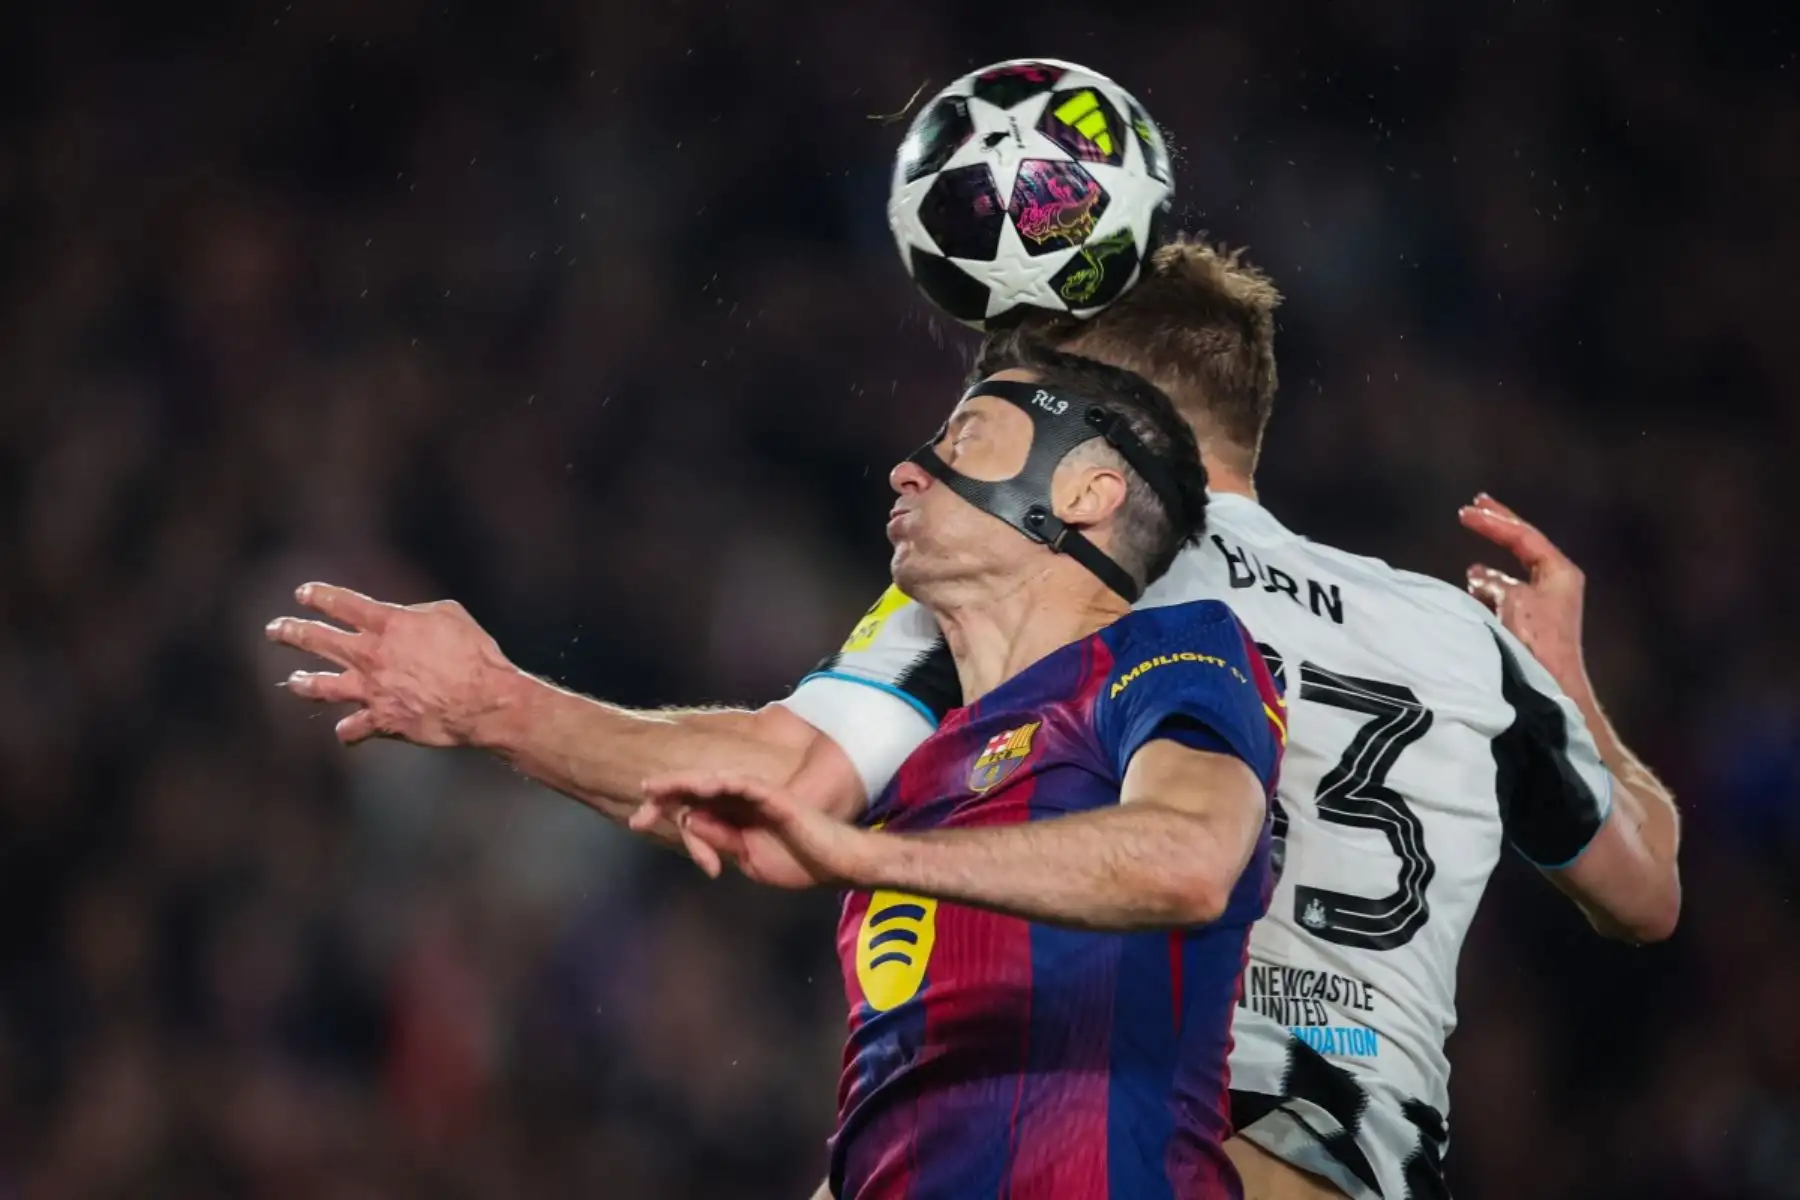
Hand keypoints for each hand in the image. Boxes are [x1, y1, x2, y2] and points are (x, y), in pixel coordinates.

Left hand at [265, 583, 518, 746]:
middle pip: (318, 640)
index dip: (319, 596)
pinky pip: (353, 730)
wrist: (482, 699)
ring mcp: (371, 690)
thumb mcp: (449, 614)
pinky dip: (349, 731)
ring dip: (304, 682)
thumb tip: (403, 618)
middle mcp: (371, 655)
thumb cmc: (473, 653)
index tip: (303, 593)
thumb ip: (417, 613)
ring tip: (293, 680)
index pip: (341, 604)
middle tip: (275, 629)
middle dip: (292, 632)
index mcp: (388, 624)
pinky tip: (346, 732)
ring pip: (321, 686)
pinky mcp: (382, 720)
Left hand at [631, 771, 880, 888]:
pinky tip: (698, 786)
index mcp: (734, 816)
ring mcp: (758, 795)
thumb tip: (690, 819)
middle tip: (637, 807)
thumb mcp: (748, 858)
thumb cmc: (798, 862)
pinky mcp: (775, 796)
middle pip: (696, 789)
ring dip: (683, 784)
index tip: (637, 820)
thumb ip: (721, 839)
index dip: (665, 809)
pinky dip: (719, 783)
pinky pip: (743, 784)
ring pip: (713, 782)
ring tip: (654, 787)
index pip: (693, 806)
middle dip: (664, 795)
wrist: (836, 866)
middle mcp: (741, 800)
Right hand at [1458, 493, 1592, 701]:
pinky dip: (1488, 589)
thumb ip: (1494, 583)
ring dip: (1490, 568)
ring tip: (1469, 564)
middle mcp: (1555, 583)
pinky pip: (1507, 595)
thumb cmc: (1536, 640)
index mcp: (1558, 571)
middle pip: (1524, 546)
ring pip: (1513, 573)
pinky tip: (1473, 592)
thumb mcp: (1512, 600)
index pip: (1523, 536)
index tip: (1465, 512)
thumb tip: (1479, 578)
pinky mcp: (1533, 623)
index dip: (1493, 521)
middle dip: (1498, 528)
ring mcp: (1545, 603)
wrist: (1549, 686)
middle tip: (1476, 506)